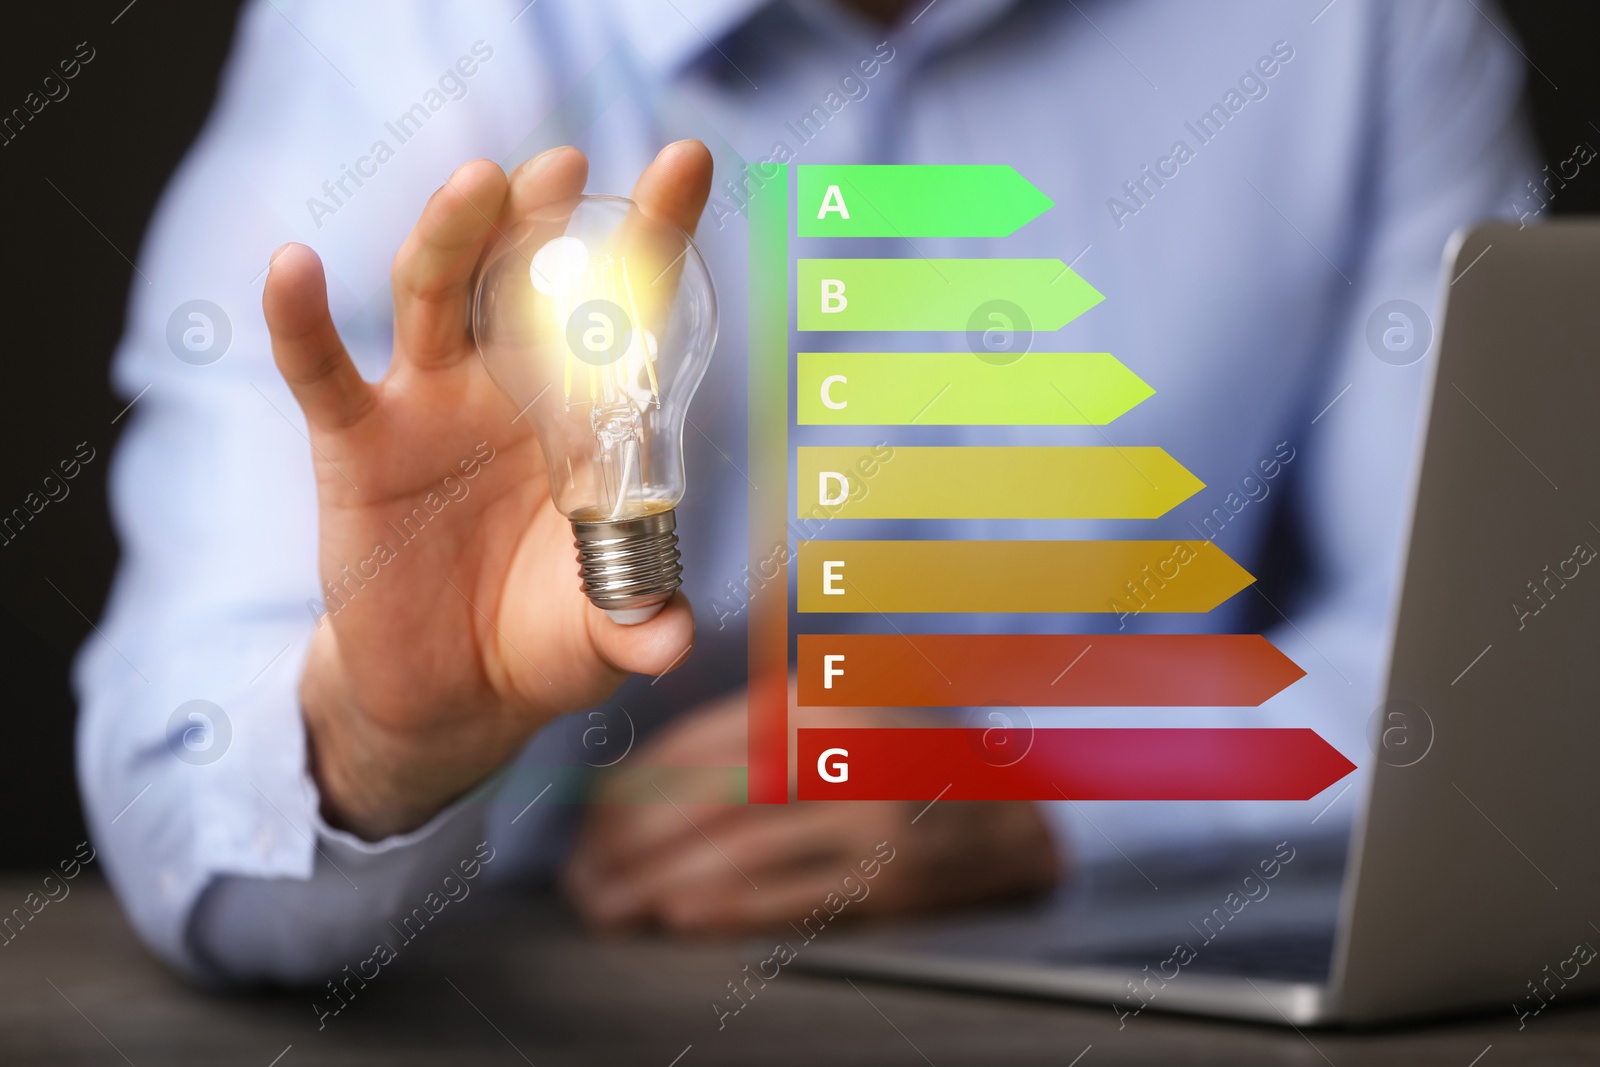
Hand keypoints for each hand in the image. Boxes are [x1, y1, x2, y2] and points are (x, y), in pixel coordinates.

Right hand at [262, 143, 712, 838]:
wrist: (452, 694)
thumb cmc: (541, 642)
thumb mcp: (598, 635)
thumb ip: (635, 622)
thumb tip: (674, 639)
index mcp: (584, 411)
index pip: (624, 311)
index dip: (653, 239)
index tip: (685, 163)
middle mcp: (509, 387)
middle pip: (523, 278)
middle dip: (543, 220)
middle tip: (565, 168)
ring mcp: (429, 405)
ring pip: (432, 297)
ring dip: (451, 238)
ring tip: (479, 185)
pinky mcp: (355, 445)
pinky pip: (320, 373)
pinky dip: (300, 321)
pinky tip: (293, 267)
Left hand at [562, 692, 1063, 933]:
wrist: (1014, 803)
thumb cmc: (900, 755)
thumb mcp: (830, 712)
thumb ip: (752, 732)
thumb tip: (643, 784)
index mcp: (811, 699)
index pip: (695, 745)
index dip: (630, 788)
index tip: (586, 822)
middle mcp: (836, 745)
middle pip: (703, 797)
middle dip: (627, 842)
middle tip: (580, 874)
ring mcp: (866, 812)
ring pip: (735, 848)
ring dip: (657, 883)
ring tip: (608, 904)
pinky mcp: (889, 875)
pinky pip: (789, 894)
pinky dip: (725, 906)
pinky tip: (675, 915)